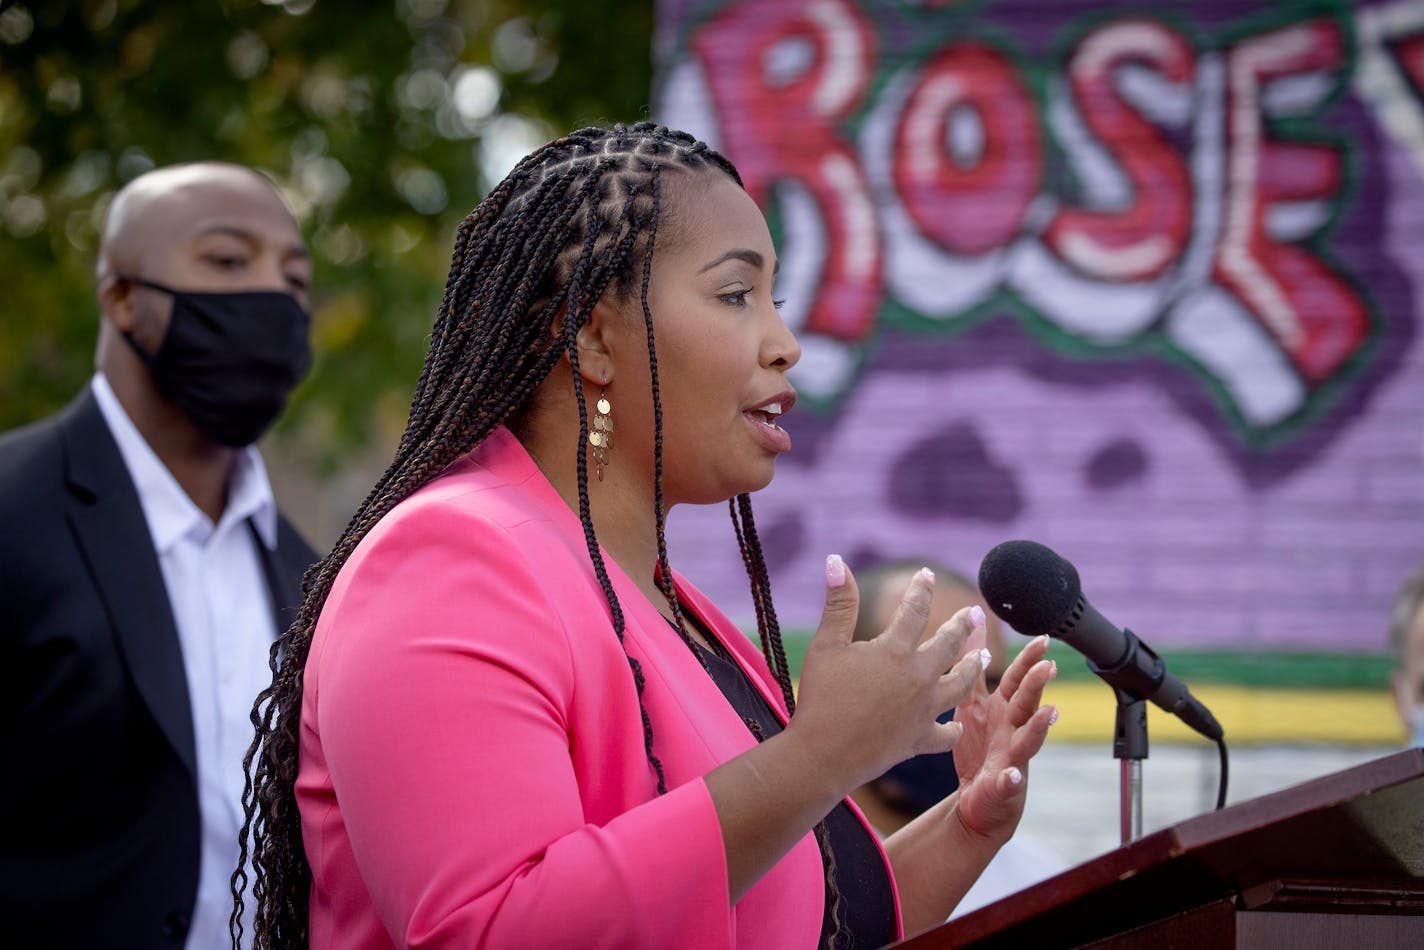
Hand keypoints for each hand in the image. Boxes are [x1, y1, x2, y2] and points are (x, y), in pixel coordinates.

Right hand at [787, 556, 984, 795]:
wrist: (824, 755)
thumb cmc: (820, 697)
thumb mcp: (827, 644)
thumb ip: (839, 603)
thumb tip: (836, 559)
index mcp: (896, 651)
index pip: (915, 610)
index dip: (921, 589)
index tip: (927, 575)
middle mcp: (919, 678)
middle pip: (949, 645)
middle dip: (963, 625)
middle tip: (974, 613)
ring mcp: (924, 711)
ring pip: (960, 685)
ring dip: (973, 669)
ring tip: (983, 657)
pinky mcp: (920, 740)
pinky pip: (946, 734)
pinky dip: (954, 728)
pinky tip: (959, 723)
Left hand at [949, 632, 1056, 843]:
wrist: (976, 800)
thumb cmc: (978, 749)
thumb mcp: (973, 707)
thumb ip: (975, 673)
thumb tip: (973, 631)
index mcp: (1004, 710)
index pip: (1019, 680)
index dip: (1029, 660)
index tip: (1043, 639)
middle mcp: (1013, 730)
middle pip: (1027, 703)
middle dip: (1037, 685)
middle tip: (1048, 665)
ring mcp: (1013, 758)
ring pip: (1029, 740)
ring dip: (1038, 727)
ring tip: (1049, 713)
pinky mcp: (1003, 786)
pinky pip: (1008, 783)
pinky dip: (1011, 780)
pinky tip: (1013, 776)